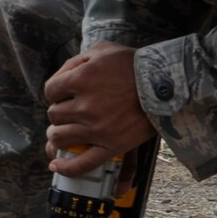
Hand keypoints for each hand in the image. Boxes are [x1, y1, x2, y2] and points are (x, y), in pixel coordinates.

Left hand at [43, 41, 155, 175]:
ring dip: (58, 134)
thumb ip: (76, 61)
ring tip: (65, 131)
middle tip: (70, 110)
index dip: (56, 92)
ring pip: (60, 137)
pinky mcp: (112, 146)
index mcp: (80, 79)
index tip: (64, 94)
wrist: (166, 84)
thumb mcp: (103, 50)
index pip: (50, 91)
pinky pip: (82, 163)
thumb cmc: (135, 65)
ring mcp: (97, 128)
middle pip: (54, 114)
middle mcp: (85, 106)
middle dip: (59, 111)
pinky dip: (67, 167)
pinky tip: (57, 165)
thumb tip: (60, 78)